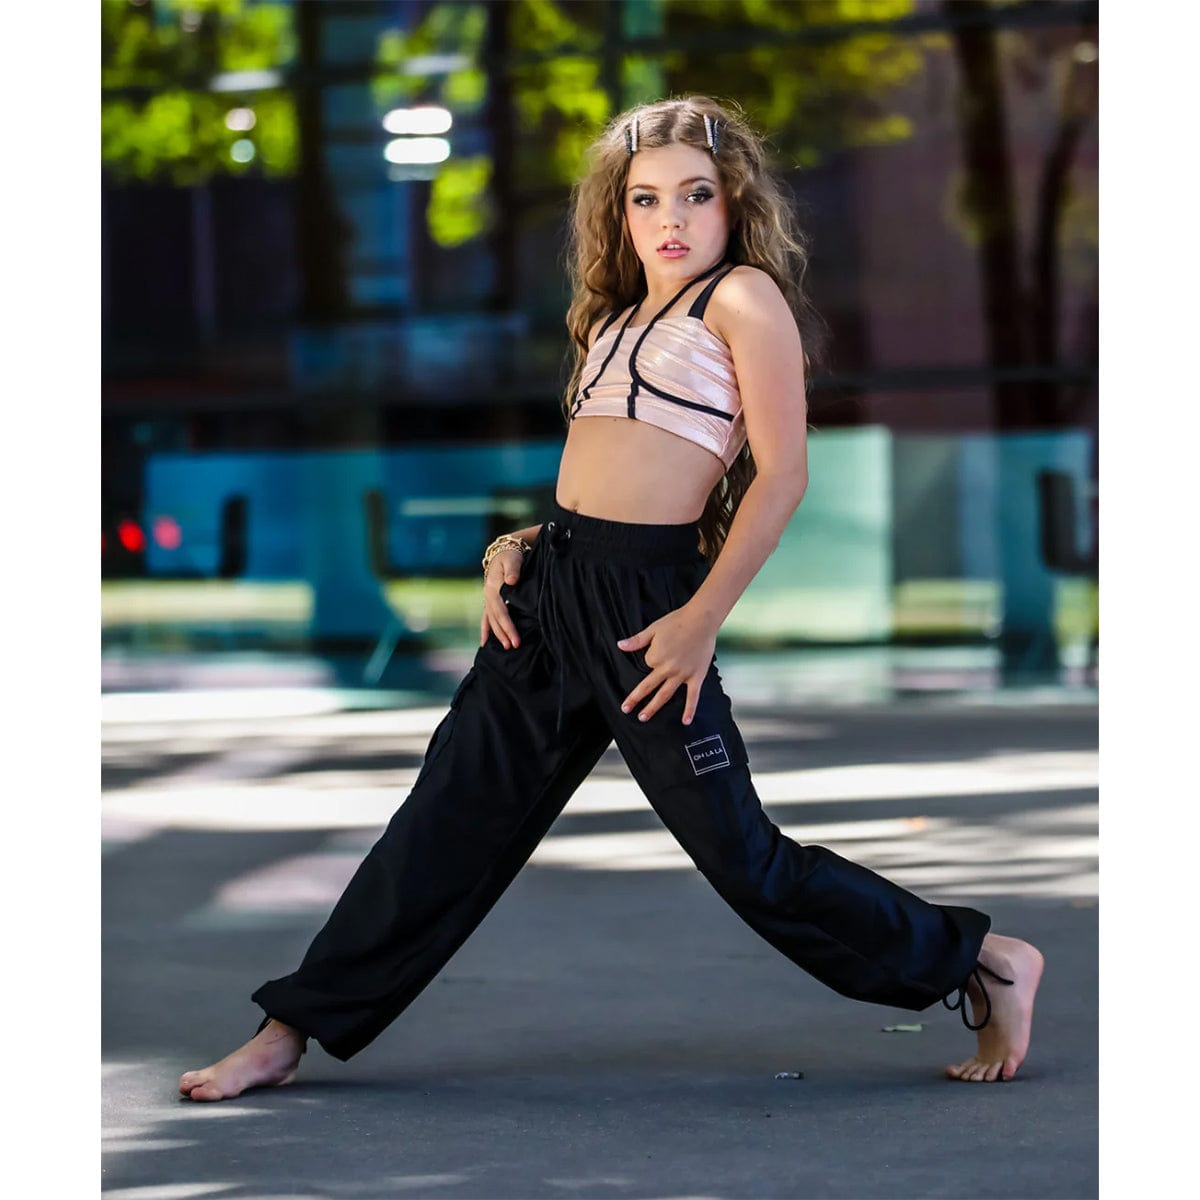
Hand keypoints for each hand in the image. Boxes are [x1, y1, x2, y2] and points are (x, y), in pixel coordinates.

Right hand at [480, 549, 524, 649]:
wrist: (503, 551)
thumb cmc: (510, 556)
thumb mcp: (513, 559)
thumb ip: (513, 569)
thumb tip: (512, 581)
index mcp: (493, 587)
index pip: (501, 611)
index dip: (508, 626)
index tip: (516, 639)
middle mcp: (488, 595)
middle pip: (496, 618)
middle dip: (504, 634)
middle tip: (514, 646)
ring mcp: (488, 599)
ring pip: (491, 620)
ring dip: (497, 634)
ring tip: (506, 647)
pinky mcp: (491, 601)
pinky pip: (487, 618)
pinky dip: (486, 630)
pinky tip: (484, 643)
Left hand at [616, 603, 718, 724]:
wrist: (701, 620)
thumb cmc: (676, 622)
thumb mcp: (652, 629)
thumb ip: (636, 640)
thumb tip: (620, 646)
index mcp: (655, 657)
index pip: (647, 663)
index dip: (652, 657)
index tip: (661, 649)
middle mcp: (667, 669)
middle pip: (648, 687)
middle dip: (636, 699)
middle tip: (626, 709)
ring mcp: (682, 675)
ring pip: (665, 695)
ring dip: (653, 707)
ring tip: (643, 717)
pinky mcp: (697, 677)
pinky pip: (693, 696)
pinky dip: (690, 709)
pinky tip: (685, 722)